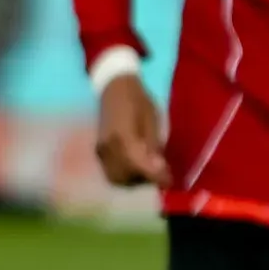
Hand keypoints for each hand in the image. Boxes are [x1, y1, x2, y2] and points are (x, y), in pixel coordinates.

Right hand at [94, 72, 165, 187]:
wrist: (114, 88)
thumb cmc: (137, 100)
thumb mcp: (152, 120)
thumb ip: (153, 146)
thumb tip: (159, 168)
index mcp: (123, 137)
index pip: (139, 166)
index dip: (156, 177)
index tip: (169, 182)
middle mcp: (108, 147)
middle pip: (126, 177)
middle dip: (144, 180)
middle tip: (160, 175)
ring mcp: (101, 150)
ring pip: (116, 177)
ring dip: (133, 180)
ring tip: (148, 172)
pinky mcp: (99, 151)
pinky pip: (110, 171)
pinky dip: (124, 175)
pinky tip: (136, 167)